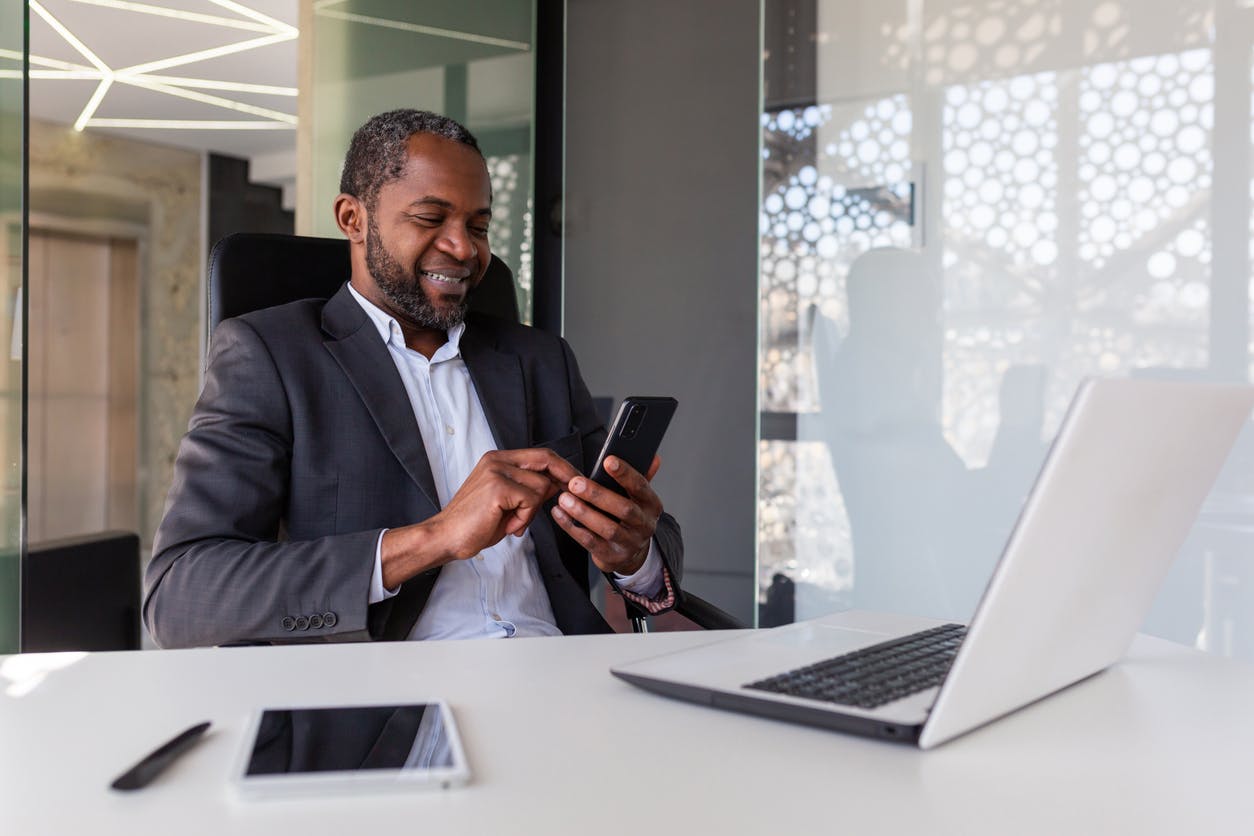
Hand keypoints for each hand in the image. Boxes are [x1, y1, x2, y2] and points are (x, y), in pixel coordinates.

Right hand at [381, 448, 578, 587]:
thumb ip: (531, 489)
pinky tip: (508, 526)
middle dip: (564, 477)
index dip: (562, 467)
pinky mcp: (498, 487)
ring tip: (513, 522)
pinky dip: (525, 518)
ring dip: (533, 511)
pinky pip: (531, 500)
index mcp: (498, 460)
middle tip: (571, 495)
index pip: (541, 454)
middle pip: (546, 459)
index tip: (576, 480)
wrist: (447, 537)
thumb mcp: (509, 502)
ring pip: (541, 486)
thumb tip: (560, 483)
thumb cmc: (476, 523)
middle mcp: (497, 460)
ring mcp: (497, 471)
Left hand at [550, 455, 662, 574]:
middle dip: (598, 495)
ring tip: (564, 499)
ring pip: (607, 528)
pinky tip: (559, 514)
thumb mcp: (638, 498)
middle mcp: (644, 525)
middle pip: (624, 509)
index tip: (608, 461)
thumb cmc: (629, 517)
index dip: (625, 473)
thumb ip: (642, 476)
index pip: (641, 486)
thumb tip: (653, 457)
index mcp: (651, 505)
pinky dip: (572, 527)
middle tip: (575, 483)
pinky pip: (590, 542)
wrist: (631, 554)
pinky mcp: (612, 556)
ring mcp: (629, 543)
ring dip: (583, 512)